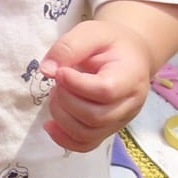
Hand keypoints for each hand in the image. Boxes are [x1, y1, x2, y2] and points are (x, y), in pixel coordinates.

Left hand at [40, 18, 152, 150]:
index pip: (106, 91)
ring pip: (88, 134)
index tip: (61, 72)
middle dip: (66, 100)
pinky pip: (86, 145)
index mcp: (131, 76)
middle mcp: (130, 104)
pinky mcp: (108, 129)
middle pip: (95, 116)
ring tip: (56, 95)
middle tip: (57, 82)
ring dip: (62, 117)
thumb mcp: (90, 32)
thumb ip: (68, 47)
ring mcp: (120, 120)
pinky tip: (50, 124)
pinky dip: (64, 139)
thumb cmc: (109, 43)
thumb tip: (47, 70)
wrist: (130, 55)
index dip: (77, 85)